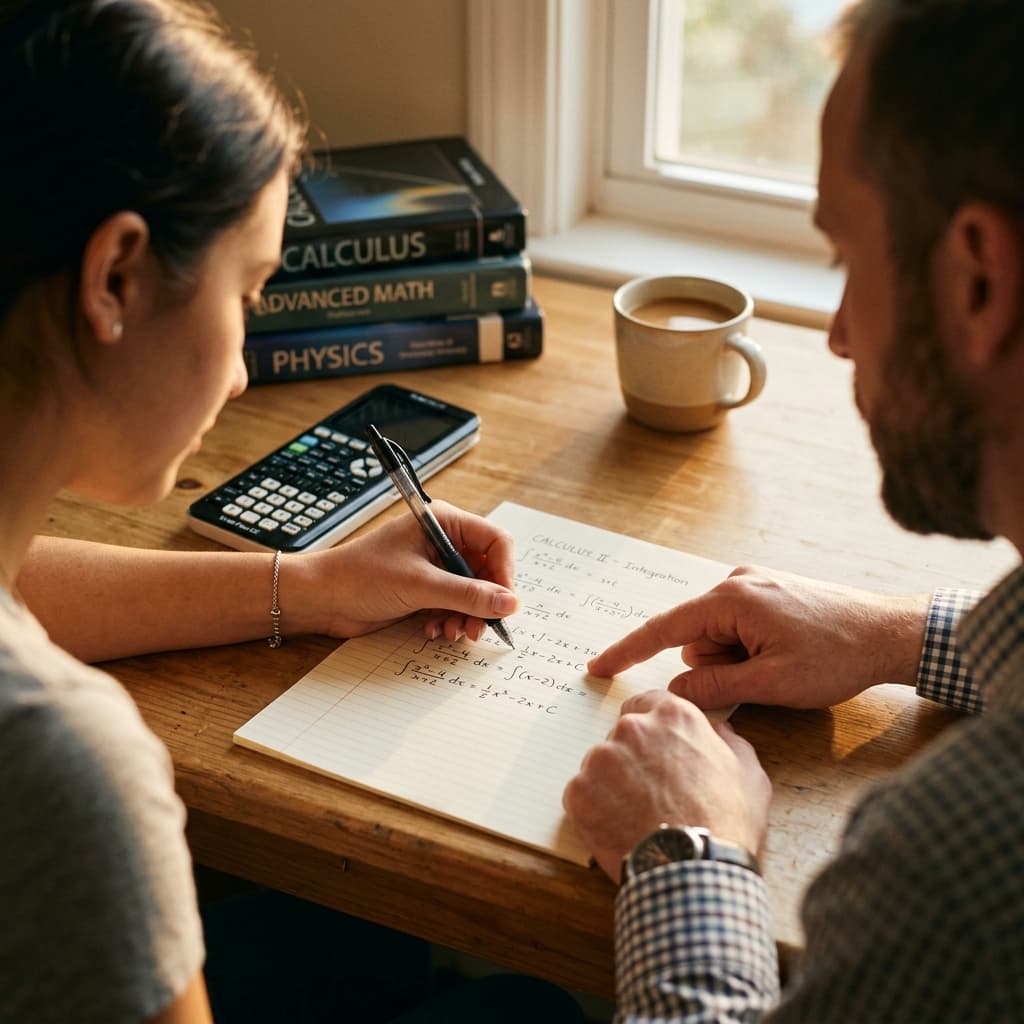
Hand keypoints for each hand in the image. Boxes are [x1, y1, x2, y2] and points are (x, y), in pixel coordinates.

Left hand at [293, 501, 517, 640]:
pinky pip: (453, 605)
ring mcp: (433, 566)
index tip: (504, 603)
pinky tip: (433, 629)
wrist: (320, 598)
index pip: (495, 542)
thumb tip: (509, 603)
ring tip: (451, 631)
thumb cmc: (359, 576)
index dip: (504, 573)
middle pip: (486, 571)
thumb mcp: (420, 585)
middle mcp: (442, 541)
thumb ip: (468, 595)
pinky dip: (450, 620)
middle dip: (484, 602)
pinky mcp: (424, 588)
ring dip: (466, 616)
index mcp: (443, 522)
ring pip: (471, 592)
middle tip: (477, 627)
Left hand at [563, 689, 769, 880]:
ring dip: (612, 783)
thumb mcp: (748, 775)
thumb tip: (720, 730)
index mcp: (672, 716)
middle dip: (632, 757)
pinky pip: (582, 794)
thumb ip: (728, 742)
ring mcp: (601, 759)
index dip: (651, 727)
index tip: (654, 747)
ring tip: (636, 815)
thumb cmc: (726, 824)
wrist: (694, 871)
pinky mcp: (579, 791)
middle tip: (650, 791)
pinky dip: (595, 809)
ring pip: (600, 765)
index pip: (647, 704)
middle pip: (622, 734)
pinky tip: (618, 827)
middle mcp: (632, 729)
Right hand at [587, 567, 930, 709]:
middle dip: (715, 667)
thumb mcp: (770, 683)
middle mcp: (736, 583)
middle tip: (761, 680)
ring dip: (736, 661)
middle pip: (695, 639)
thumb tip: (674, 691)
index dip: (627, 651)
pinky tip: (784, 655)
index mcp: (730, 599)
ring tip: (781, 667)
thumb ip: (713, 687)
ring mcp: (753, 585)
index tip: (597, 668)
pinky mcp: (768, 593)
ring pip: (716, 638)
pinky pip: (736, 628)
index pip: (663, 629)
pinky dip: (748, 650)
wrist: (890, 633)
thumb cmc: (835, 655)